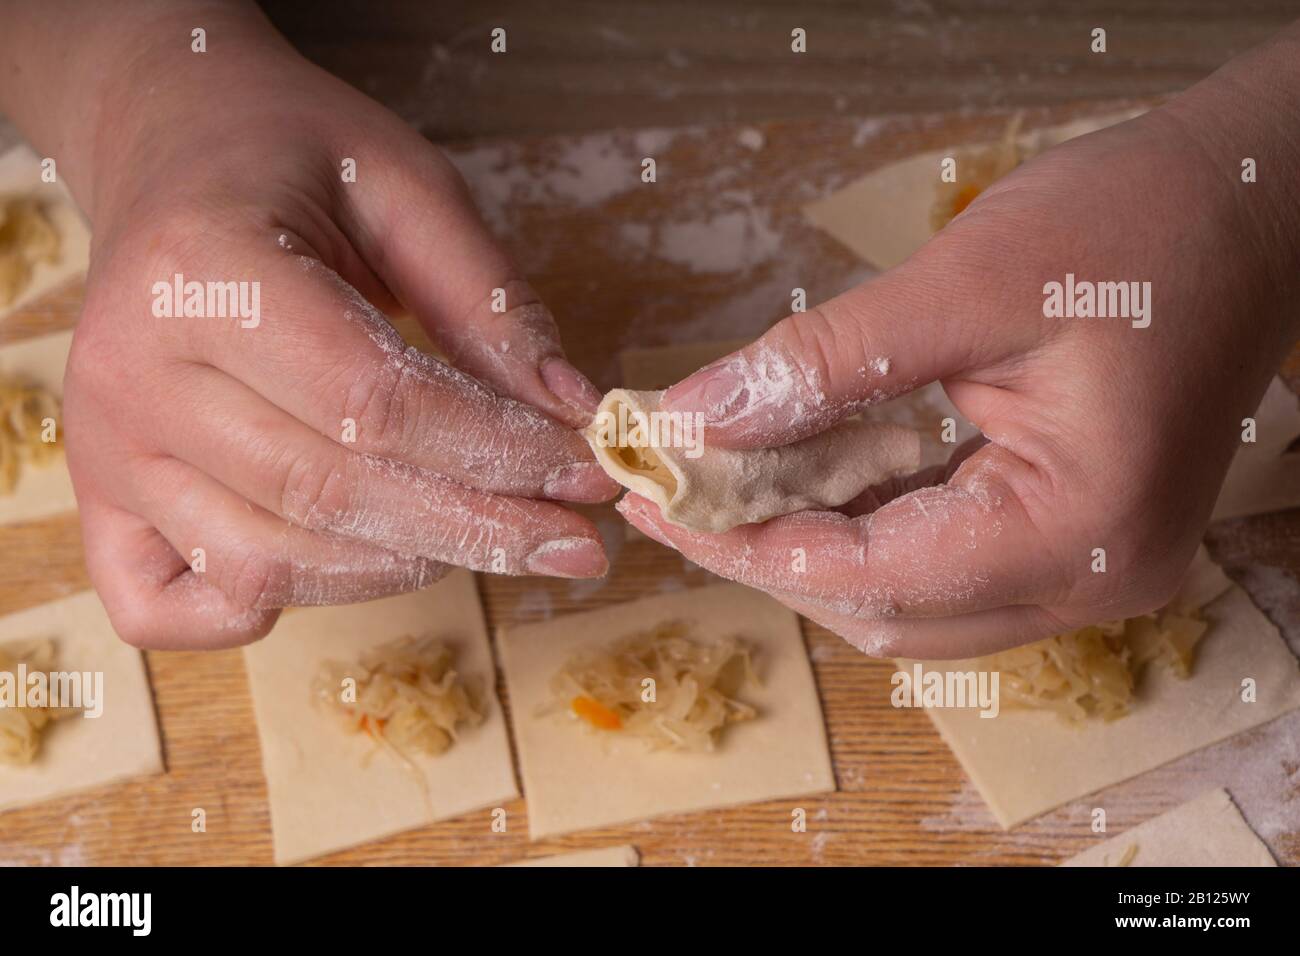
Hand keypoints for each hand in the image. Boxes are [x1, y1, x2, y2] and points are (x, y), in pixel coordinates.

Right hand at [34, 7, 615, 646]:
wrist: (171, 151)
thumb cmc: (293, 159)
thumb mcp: (408, 185)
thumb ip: (489, 299)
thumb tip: (572, 415)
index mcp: (202, 270)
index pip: (374, 404)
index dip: (498, 453)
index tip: (588, 473)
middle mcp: (132, 372)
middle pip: (331, 495)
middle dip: (478, 530)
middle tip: (576, 541)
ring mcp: (101, 447)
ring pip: (270, 562)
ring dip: (404, 565)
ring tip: (489, 534)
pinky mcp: (95, 495)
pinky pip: (175, 608)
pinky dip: (267, 608)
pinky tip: (345, 562)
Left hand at [620, 47, 1299, 658]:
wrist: (1252, 206)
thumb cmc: (1135, 227)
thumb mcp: (964, 285)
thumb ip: (823, 362)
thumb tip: (696, 418)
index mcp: (1079, 528)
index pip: (873, 574)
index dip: (750, 544)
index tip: (660, 500)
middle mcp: (1092, 581)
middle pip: (886, 611)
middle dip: (770, 554)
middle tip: (678, 494)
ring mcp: (1089, 571)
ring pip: (909, 601)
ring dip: (812, 547)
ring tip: (726, 484)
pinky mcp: (1074, 542)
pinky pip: (945, 563)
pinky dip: (866, 527)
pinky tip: (806, 476)